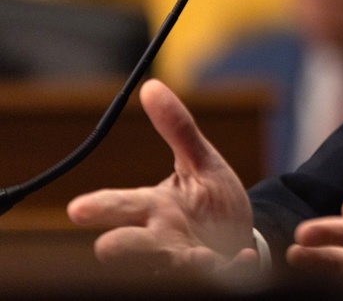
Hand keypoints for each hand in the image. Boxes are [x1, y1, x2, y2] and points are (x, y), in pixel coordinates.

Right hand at [67, 79, 257, 277]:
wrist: (244, 234)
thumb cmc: (211, 201)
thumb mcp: (200, 161)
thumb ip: (178, 128)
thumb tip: (151, 87)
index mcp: (155, 208)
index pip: (120, 205)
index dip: (98, 208)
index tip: (78, 209)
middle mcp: (163, 239)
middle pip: (130, 247)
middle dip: (120, 247)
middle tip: (108, 246)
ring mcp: (186, 261)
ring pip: (169, 267)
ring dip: (181, 261)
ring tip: (196, 255)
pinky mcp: (215, 273)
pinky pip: (219, 274)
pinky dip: (231, 267)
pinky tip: (243, 259)